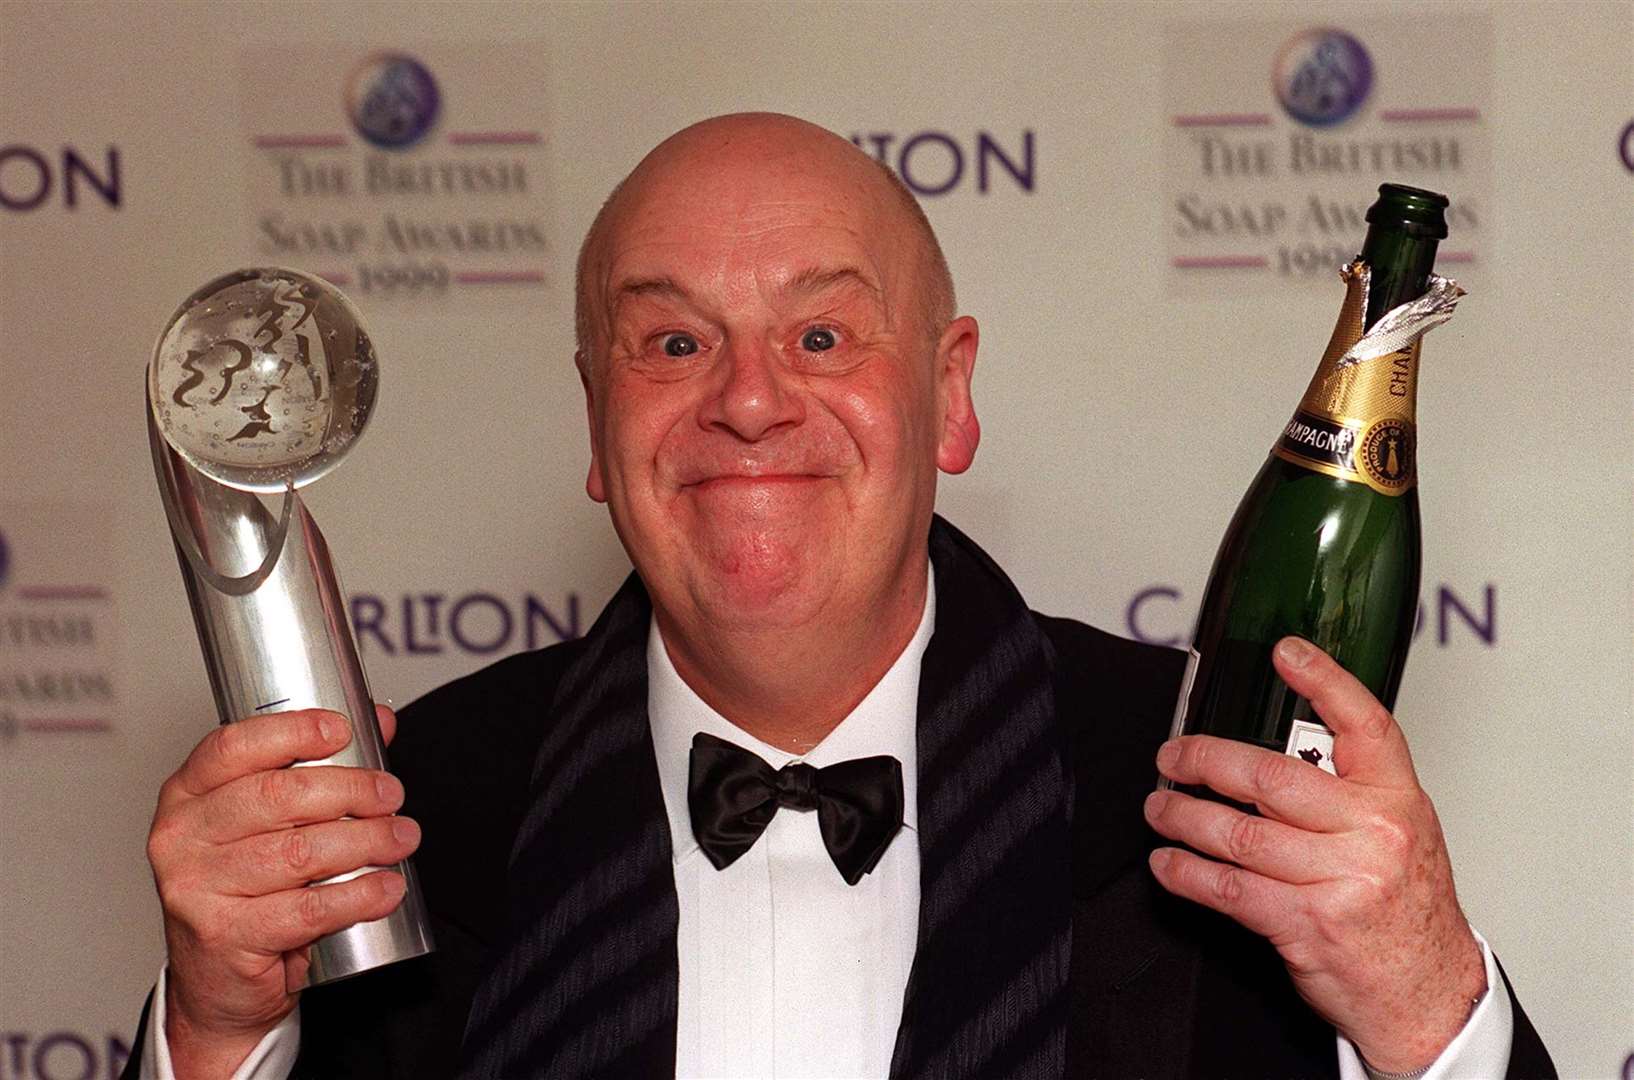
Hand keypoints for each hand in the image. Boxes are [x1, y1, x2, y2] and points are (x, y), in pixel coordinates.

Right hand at [145, 705, 418, 1077]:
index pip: (234, 747)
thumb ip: (320, 767)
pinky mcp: (224, 934)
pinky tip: (385, 888)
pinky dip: (357, 895)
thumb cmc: (245, 891)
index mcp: (187, 795)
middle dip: (350, 790)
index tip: (342, 731)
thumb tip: (379, 721)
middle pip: (276, 795)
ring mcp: (196, 887)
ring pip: (298, 852)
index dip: (292, 732)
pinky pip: (306, 908)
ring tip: (400, 839)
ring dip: (365, 842)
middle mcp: (182, 836)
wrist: (218, 981)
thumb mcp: (271, 823)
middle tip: (391, 796)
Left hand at [1146, 637, 1485, 1073]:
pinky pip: (1229, 888)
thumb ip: (1350, 790)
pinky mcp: (1308, 925)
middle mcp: (1372, 834)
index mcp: (1397, 800)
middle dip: (1206, 760)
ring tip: (1160, 808)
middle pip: (1271, 776)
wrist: (1430, 995)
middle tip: (1173, 756)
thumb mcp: (1402, 833)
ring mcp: (1340, 880)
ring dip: (1184, 817)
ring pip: (1239, 833)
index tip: (1284, 653)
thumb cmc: (1408, 909)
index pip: (1364, 725)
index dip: (1324, 681)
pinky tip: (1168, 863)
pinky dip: (1186, 872)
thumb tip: (1281, 746)